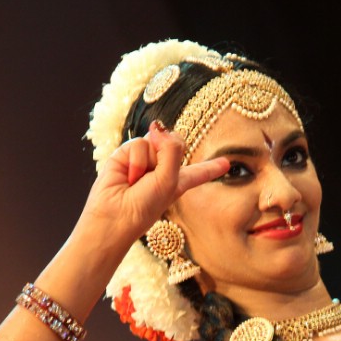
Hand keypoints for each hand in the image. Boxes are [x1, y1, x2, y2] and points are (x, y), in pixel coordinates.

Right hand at [79, 121, 229, 244]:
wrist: (114, 215)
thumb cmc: (144, 207)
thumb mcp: (169, 180)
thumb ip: (172, 149)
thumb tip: (156, 126)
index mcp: (178, 182)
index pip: (199, 173)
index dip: (211, 167)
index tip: (227, 164)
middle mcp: (162, 170)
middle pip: (175, 144)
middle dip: (169, 152)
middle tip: (155, 176)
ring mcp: (143, 161)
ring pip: (155, 141)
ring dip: (148, 161)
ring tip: (137, 181)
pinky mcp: (125, 155)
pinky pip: (137, 143)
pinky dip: (135, 160)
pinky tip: (128, 176)